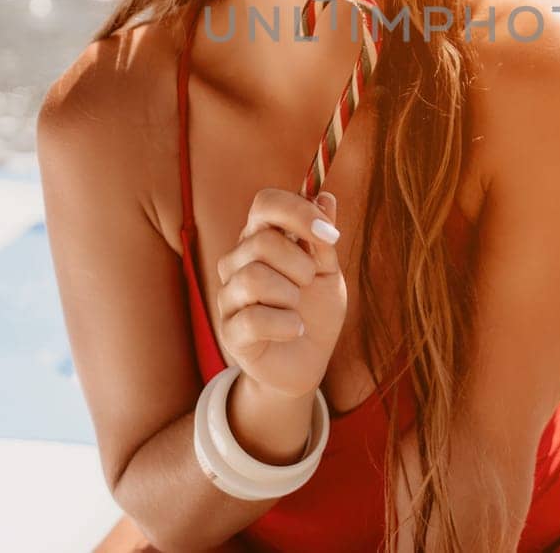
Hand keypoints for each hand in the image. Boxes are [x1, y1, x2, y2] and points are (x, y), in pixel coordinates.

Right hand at [214, 188, 345, 401]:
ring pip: (255, 277)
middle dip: (300, 264)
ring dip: (291, 295)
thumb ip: (322, 239)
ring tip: (297, 309)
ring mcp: (230, 296)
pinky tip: (295, 329)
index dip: (297, 212)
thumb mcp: (328, 272)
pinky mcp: (230, 331)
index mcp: (262, 238)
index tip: (329, 234)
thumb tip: (325, 197)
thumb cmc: (316, 310)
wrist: (308, 361)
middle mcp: (238, 261)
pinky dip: (287, 324)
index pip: (265, 203)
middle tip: (309, 282)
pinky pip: (255, 318)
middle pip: (262, 240)